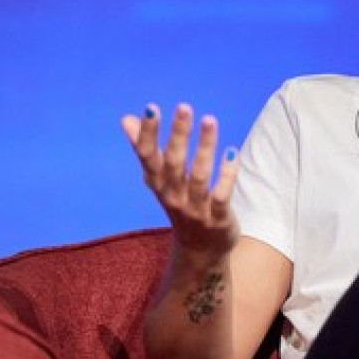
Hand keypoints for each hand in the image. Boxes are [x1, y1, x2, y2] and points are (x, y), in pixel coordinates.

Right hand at [121, 103, 239, 256]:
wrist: (200, 250)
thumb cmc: (180, 204)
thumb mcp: (160, 180)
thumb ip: (146, 150)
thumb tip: (126, 119)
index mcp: (158, 184)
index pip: (148, 157)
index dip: (147, 134)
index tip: (151, 108)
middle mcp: (173, 196)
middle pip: (173, 163)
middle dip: (177, 135)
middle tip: (183, 107)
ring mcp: (195, 208)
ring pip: (199, 176)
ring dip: (204, 147)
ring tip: (209, 120)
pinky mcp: (218, 218)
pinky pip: (222, 195)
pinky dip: (227, 174)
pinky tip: (232, 152)